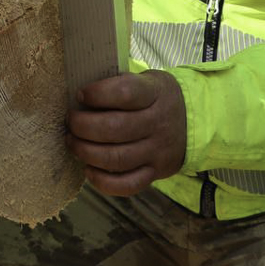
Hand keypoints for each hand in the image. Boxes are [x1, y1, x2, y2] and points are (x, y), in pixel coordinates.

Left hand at [66, 71, 186, 196]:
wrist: (194, 122)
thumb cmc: (156, 98)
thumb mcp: (146, 80)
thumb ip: (119, 84)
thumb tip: (81, 95)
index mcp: (155, 93)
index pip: (124, 93)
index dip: (98, 94)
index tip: (81, 94)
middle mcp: (158, 124)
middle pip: (114, 128)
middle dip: (83, 126)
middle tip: (70, 122)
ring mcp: (157, 151)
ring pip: (117, 158)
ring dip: (86, 152)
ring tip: (72, 142)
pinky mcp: (155, 173)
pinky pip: (128, 185)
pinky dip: (103, 181)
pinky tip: (89, 169)